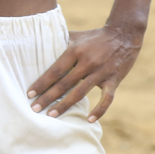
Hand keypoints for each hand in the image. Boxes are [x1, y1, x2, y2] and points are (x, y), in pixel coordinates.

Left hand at [27, 25, 142, 122]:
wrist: (124, 33)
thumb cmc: (96, 36)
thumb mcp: (77, 36)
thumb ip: (60, 41)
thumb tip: (38, 44)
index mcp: (76, 50)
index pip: (55, 70)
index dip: (42, 82)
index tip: (30, 94)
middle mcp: (87, 62)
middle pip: (64, 83)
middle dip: (48, 97)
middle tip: (34, 109)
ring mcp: (101, 71)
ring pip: (81, 92)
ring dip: (65, 105)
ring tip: (51, 115)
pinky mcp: (114, 80)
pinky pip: (106, 98)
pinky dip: (99, 110)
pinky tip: (89, 120)